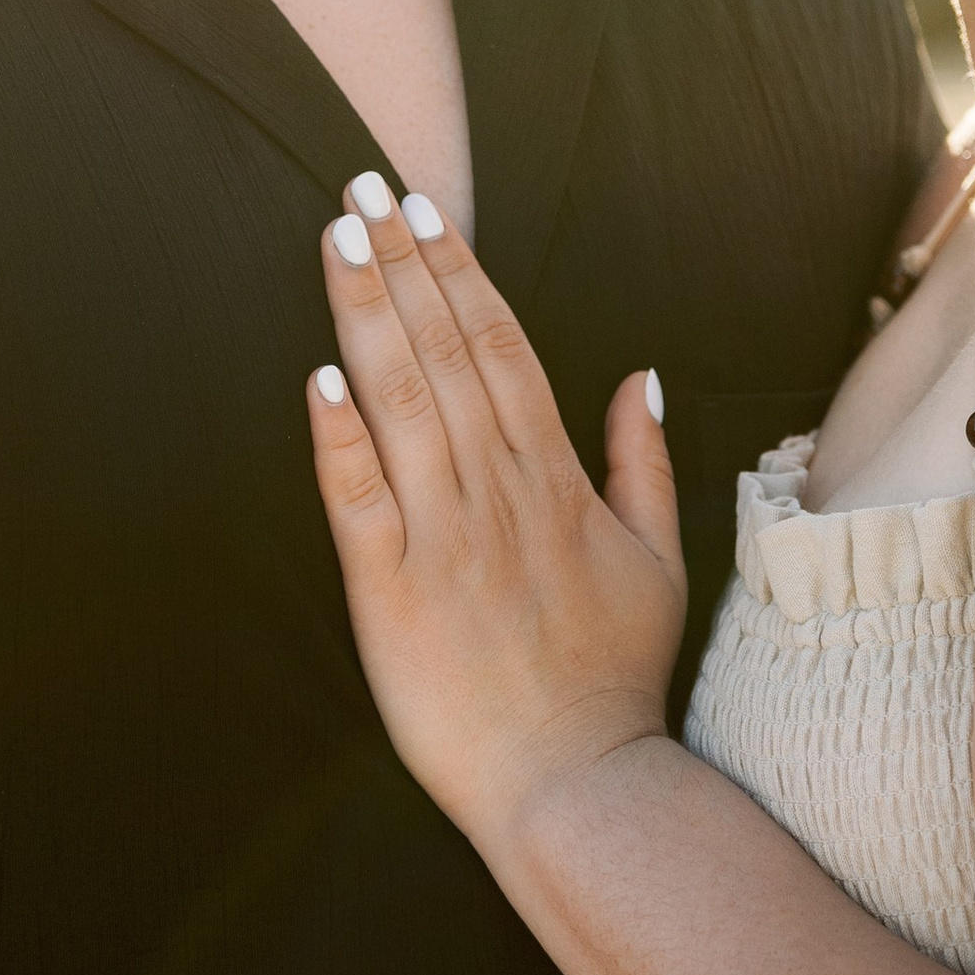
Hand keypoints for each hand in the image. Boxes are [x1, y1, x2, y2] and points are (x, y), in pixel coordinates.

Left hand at [306, 177, 685, 846]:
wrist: (579, 787)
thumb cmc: (614, 678)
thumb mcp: (657, 559)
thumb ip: (642, 459)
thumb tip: (640, 371)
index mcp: (555, 479)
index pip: (500, 346)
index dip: (458, 271)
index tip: (422, 209)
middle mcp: (498, 493)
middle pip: (444, 353)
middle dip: (400, 264)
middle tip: (360, 186)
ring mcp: (442, 541)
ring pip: (401, 405)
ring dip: (365, 316)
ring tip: (335, 240)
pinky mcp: (389, 596)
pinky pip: (360, 502)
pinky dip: (338, 438)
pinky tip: (316, 377)